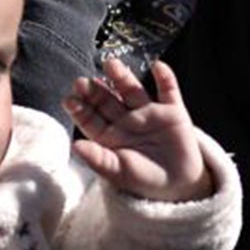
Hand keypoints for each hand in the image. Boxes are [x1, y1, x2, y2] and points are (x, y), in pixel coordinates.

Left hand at [67, 59, 213, 201]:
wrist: (180, 186)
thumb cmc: (145, 181)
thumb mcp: (119, 172)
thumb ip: (98, 159)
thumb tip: (75, 146)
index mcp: (111, 136)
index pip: (91, 118)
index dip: (81, 109)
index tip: (70, 99)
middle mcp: (127, 120)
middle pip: (108, 100)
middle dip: (96, 91)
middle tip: (82, 81)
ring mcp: (149, 114)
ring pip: (133, 90)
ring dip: (123, 77)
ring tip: (111, 64)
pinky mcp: (172, 112)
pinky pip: (169, 90)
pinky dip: (165, 78)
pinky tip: (158, 66)